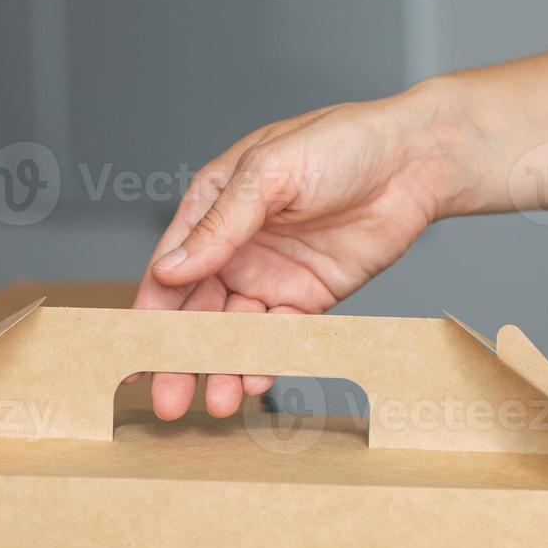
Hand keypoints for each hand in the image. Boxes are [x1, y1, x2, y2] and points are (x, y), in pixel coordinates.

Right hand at [129, 87, 476, 419]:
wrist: (417, 160)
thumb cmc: (340, 143)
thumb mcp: (269, 173)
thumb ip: (219, 226)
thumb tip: (169, 270)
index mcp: (212, 208)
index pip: (169, 271)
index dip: (147, 315)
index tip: (130, 355)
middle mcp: (235, 247)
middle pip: (196, 313)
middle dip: (181, 358)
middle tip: (167, 400)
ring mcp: (271, 275)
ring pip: (235, 332)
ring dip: (223, 367)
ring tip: (217, 403)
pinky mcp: (309, 297)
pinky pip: (279, 336)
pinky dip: (266, 360)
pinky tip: (254, 381)